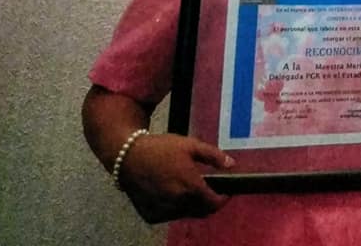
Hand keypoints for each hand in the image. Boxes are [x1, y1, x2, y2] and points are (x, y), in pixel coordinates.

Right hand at [117, 133, 233, 223]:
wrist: (128, 156)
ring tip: (189, 188)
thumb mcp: (191, 145)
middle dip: (209, 202)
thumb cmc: (161, 148)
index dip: (223, 199)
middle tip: (209, 189)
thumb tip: (232, 165)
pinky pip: (170, 216)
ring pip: (186, 214)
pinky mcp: (150, 215)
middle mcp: (177, 202)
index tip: (226, 192)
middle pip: (202, 211)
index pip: (214, 203)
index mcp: (190, 186)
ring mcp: (163, 210)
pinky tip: (173, 194)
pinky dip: (176, 209)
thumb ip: (214, 156)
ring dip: (192, 205)